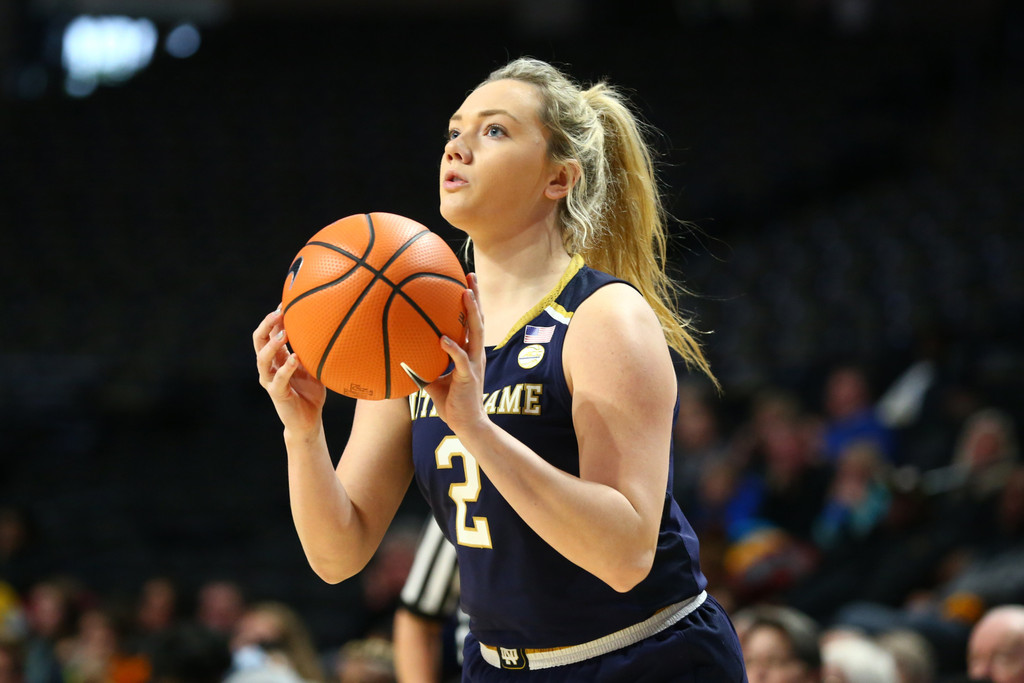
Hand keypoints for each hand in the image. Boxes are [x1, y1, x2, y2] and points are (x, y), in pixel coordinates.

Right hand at [253, 307, 327, 436]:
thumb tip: (326, 328)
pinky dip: (286, 368)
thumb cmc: (311, 392)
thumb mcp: (314, 366)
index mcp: (277, 357)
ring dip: (272, 345)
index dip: (274, 317)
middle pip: (259, 341)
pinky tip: (295, 358)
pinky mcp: (276, 394)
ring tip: (283, 333)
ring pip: (262, 359)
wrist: (308, 421)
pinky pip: (277, 380)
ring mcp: (270, 380)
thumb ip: (313, 350)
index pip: (269, 332)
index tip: (285, 302)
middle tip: (279, 312)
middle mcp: (269, 366)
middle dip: (267, 325)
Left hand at [424, 273, 487, 435]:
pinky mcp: (469, 377)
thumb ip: (422, 366)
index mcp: (469, 352)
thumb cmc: (451, 403)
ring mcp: (474, 363)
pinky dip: (453, 348)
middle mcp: (475, 353)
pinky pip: (461, 359)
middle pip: (478, 319)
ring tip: (466, 294)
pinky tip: (443, 339)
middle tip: (470, 275)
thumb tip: (399, 357)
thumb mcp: (433, 380)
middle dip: (475, 296)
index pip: (471, 321)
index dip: (470, 301)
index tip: (464, 280)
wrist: (466, 424)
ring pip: (475, 333)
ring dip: (472, 312)